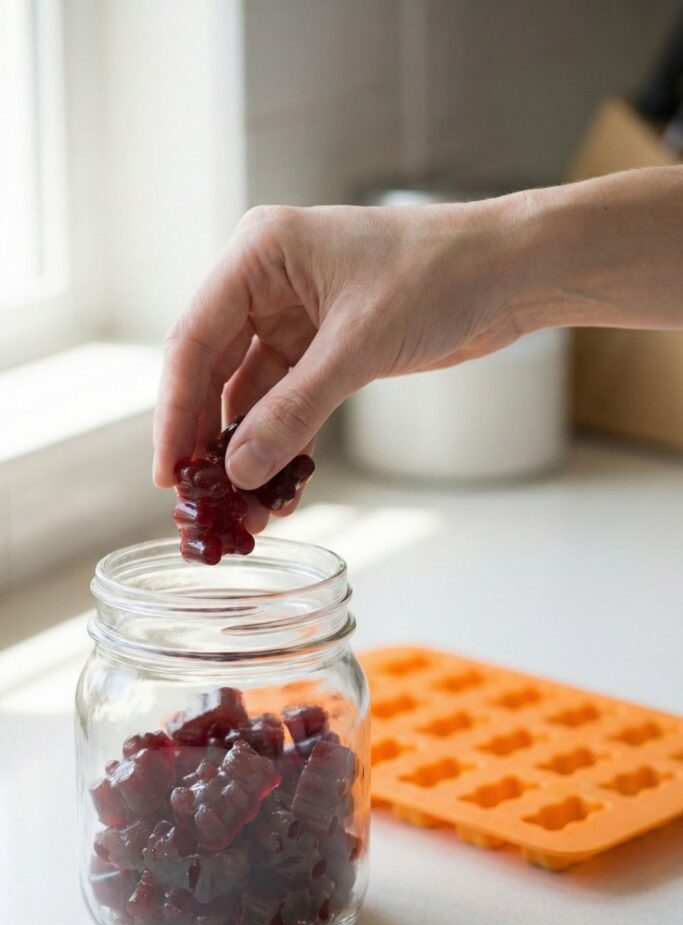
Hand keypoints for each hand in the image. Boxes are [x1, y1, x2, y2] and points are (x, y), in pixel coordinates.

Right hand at [153, 198, 525, 529]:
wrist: (510, 273)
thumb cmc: (440, 275)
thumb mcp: (360, 345)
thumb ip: (296, 409)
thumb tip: (240, 471)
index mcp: (261, 255)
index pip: (194, 340)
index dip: (175, 412)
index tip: (167, 472)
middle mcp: (268, 284)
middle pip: (215, 372)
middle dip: (209, 440)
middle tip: (201, 503)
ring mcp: (296, 319)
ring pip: (253, 396)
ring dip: (251, 452)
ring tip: (247, 512)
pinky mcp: (327, 349)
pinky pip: (290, 404)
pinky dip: (286, 444)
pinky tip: (282, 489)